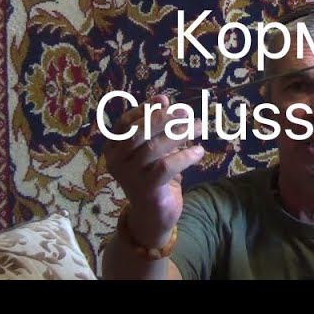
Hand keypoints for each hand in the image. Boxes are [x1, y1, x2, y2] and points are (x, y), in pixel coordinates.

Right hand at [102, 94, 203, 247]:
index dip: (145, 109)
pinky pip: (166, 167)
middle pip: (138, 132)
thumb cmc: (154, 175)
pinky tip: (199, 150)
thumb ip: (157, 125)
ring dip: (179, 134)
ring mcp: (129, 176)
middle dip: (163, 118)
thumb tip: (164, 100)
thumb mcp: (154, 147)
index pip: (125, 122)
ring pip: (153, 148)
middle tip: (185, 111)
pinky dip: (185, 156)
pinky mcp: (146, 190)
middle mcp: (116, 161)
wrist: (153, 214)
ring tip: (199, 126)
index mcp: (113, 147)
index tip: (164, 100)